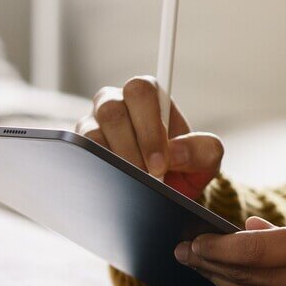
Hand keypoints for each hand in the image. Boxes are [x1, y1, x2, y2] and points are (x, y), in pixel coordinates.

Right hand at [74, 76, 223, 200]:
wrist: (165, 193)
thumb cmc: (184, 167)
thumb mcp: (206, 160)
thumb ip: (201, 150)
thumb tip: (176, 152)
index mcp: (149, 96)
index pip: (142, 92)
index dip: (149, 127)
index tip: (161, 163)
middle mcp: (118, 103)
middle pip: (112, 110)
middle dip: (132, 148)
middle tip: (149, 176)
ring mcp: (94, 124)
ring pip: (92, 134)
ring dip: (116, 162)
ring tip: (135, 181)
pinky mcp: (80, 147)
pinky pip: (79, 154)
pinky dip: (99, 171)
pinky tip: (116, 182)